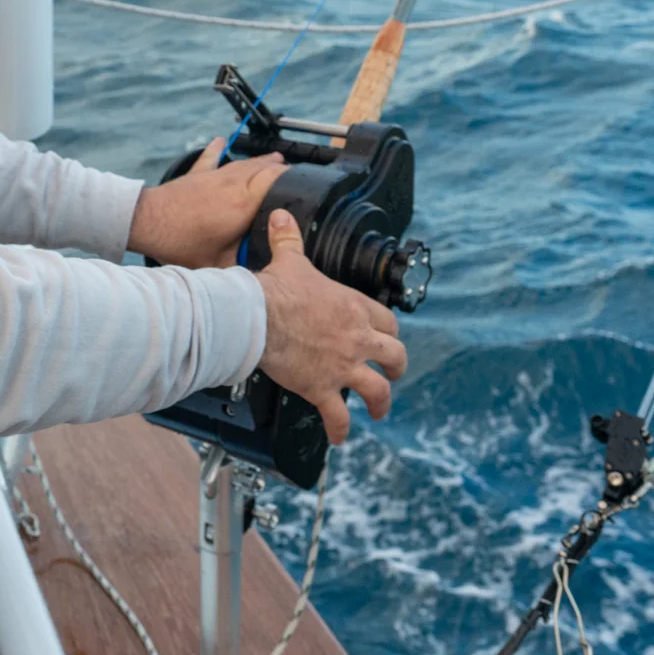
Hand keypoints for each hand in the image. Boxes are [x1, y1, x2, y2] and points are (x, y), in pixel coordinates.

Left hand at [127, 138, 286, 268]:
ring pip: (244, 162)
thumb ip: (244, 269)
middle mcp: (233, 183)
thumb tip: (262, 277)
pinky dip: (218, 150)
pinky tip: (221, 141)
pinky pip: (211, 158)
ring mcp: (214, 176)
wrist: (148, 222)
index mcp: (244, 202)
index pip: (277, 179)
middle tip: (296, 176)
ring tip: (276, 159)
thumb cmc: (181, 243)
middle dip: (282, 170)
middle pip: (264, 168)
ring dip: (261, 161)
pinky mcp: (197, 175)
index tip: (307, 184)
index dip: (293, 179)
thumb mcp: (219, 265)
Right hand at [254, 209, 405, 443]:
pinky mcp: (322, 388)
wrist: (258, 318)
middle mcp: (357, 339)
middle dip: (395, 367)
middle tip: (391, 374)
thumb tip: (282, 217)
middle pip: (395, 356)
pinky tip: (339, 437)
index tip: (384, 335)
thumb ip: (289, 240)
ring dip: (380, 403)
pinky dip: (340, 429)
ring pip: (378, 390)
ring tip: (377, 412)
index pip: (388, 322)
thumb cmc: (275, 291)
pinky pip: (339, 416)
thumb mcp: (290, 261)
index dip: (388, 331)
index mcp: (353, 308)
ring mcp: (343, 366)